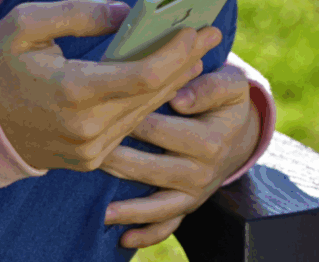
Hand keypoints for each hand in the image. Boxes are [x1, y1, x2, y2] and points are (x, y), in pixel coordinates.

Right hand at [0, 0, 221, 171]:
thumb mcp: (26, 24)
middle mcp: (85, 127)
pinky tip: (163, 81)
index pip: (142, 75)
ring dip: (172, 82)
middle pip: (152, 94)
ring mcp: (88, 149)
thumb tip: (126, 12)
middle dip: (184, 61)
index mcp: (70, 91)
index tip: (194, 28)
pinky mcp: (88, 159)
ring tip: (193, 54)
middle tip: (210, 33)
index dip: (175, 52)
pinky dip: (147, 102)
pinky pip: (129, 128)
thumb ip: (77, 14)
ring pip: (145, 113)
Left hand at [99, 61, 256, 248]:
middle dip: (117, 161)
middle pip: (152, 169)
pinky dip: (147, 234)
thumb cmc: (224, 99)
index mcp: (210, 140)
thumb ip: (208, 87)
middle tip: (82, 152)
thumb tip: (179, 99)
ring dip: (128, 208)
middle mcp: (203, 171)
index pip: (162, 131)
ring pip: (157, 204)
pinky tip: (122, 239)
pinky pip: (169, 225)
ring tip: (99, 209)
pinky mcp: (188, 205)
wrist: (240, 130)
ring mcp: (195, 192)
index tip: (99, 117)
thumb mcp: (229, 84)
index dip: (129, 122)